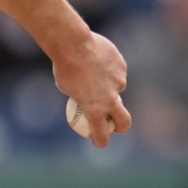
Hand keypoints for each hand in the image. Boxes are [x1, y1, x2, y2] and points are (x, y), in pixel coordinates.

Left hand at [52, 31, 131, 146]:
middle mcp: (110, 98)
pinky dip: (110, 70)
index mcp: (94, 108)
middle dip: (121, 126)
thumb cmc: (63, 67)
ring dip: (109, 87)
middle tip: (115, 126)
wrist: (72, 44)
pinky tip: (98, 60)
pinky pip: (117, 71)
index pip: (101, 133)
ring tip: (93, 72)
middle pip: (124, 120)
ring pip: (117, 89)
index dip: (101, 141)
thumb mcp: (66, 87)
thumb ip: (80, 95)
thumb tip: (83, 97)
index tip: (99, 142)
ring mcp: (119, 82)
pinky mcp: (122, 67)